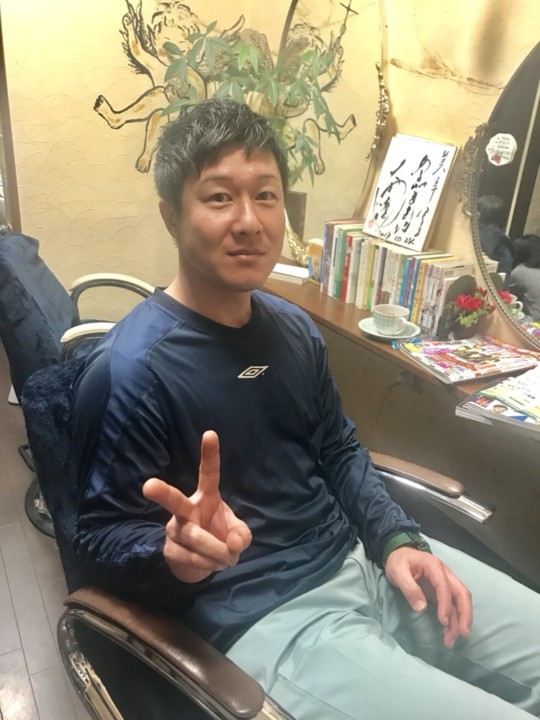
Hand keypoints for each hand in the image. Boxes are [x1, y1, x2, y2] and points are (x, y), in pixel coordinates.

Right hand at [143, 430, 251, 582]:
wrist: (199, 562)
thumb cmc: (219, 535)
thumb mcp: (237, 533)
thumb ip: (242, 535)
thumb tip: (233, 544)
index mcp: (206, 496)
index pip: (208, 473)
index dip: (209, 454)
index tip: (210, 433)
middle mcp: (185, 509)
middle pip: (173, 500)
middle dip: (161, 492)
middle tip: (148, 486)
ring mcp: (174, 529)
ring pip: (195, 538)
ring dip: (217, 552)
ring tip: (229, 558)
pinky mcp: (169, 549)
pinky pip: (191, 557)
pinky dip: (209, 564)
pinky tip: (215, 563)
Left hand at [385, 546, 471, 648]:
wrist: (398, 554)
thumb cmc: (398, 562)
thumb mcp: (398, 572)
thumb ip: (409, 588)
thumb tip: (421, 607)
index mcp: (434, 566)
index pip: (445, 586)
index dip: (446, 605)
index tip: (442, 622)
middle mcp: (445, 573)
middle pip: (462, 593)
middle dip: (465, 615)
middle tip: (462, 634)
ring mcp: (446, 582)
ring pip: (460, 602)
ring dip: (460, 621)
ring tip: (451, 640)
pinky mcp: (443, 591)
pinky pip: (454, 605)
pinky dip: (454, 619)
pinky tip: (448, 632)